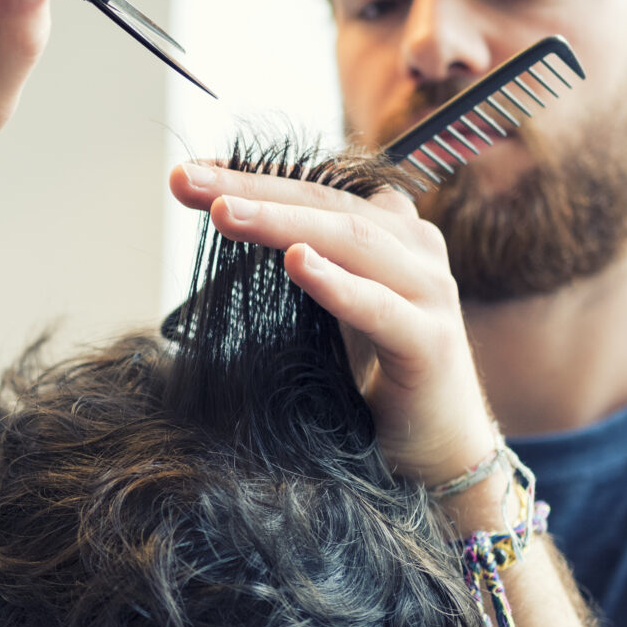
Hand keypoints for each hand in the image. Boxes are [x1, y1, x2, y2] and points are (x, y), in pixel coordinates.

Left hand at [169, 163, 497, 486]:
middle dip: (253, 189)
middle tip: (187, 181)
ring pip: (350, 240)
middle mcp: (415, 247)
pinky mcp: (431, 341)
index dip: (253, 174)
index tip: (188, 173)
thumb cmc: (375, 375)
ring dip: (283, 224)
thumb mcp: (328, 308)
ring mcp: (429, 291)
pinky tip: (297, 263)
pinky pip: (378, 307)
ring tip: (226, 212)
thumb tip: (226, 221)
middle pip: (325, 203)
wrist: (439, 453)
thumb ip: (299, 261)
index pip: (313, 188)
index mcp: (388, 231)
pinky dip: (336, 284)